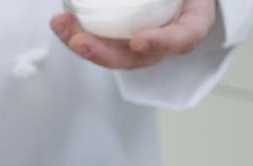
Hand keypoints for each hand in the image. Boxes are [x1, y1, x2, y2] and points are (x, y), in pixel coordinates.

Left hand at [50, 0, 215, 68]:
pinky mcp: (118, 36)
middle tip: (81, 42)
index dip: (163, 42)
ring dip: (82, 44)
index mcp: (192, 21)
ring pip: (112, 53)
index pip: (184, 38)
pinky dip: (76, 33)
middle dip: (105, 53)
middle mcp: (165, 37)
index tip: (139, 41)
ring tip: (61, 25)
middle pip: (137, 57)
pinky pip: (97, 40)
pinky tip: (60, 23)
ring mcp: (140, 40)